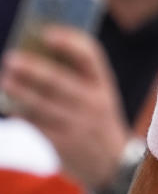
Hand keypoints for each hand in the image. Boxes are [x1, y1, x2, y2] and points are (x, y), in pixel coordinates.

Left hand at [0, 25, 129, 189]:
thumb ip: (74, 75)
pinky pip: (37, 124)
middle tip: (12, 58)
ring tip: (5, 80)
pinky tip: (9, 104)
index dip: (69, 42)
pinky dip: (21, 112)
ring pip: (44, 104)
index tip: (47, 33)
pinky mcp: (63, 142)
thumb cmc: (96, 116)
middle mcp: (94, 100)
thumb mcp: (97, 93)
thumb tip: (34, 53)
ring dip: (21, 91)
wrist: (110, 161)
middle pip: (60, 80)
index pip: (90, 55)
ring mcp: (79, 123)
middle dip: (34, 69)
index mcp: (103, 82)